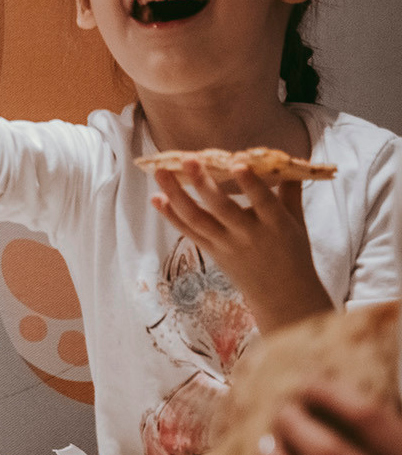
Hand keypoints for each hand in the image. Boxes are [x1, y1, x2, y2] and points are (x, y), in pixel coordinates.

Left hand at [151, 163, 332, 331]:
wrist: (282, 295)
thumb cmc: (292, 252)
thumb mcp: (297, 221)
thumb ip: (291, 190)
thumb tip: (288, 160)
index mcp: (276, 224)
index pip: (263, 201)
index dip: (250, 184)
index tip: (237, 163)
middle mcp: (248, 234)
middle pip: (222, 208)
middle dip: (203, 183)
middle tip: (188, 159)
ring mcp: (226, 244)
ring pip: (197, 219)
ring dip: (176, 195)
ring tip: (160, 173)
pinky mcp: (211, 252)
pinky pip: (188, 232)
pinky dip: (171, 215)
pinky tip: (157, 198)